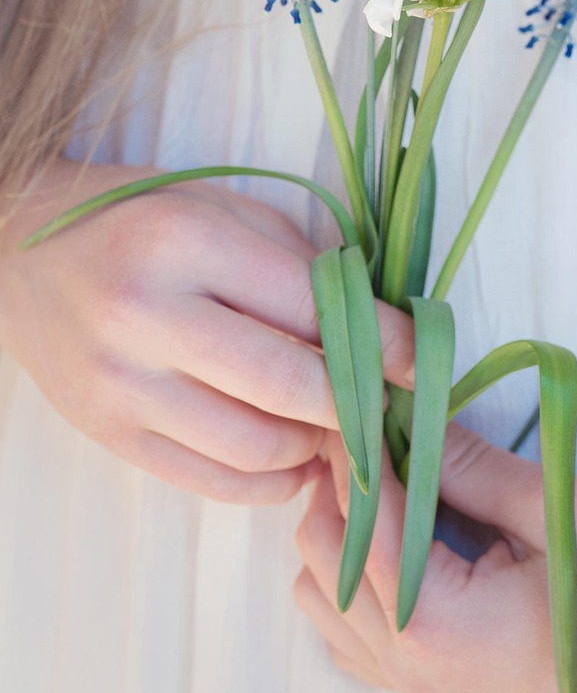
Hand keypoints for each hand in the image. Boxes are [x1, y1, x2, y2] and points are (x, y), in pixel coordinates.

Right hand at [0, 158, 412, 503]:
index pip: (310, 307)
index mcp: (183, 243)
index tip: (420, 362)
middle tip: (387, 404)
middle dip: (356, 404)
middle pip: (289, 387)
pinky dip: (270, 481)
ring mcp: (120, 386)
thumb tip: (378, 330)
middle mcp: (146, 318)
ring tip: (337, 428)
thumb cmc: (136, 218)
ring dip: (317, 447)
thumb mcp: (222, 210)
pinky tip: (294, 459)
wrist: (19, 252)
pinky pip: (210, 481)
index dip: (382, 341)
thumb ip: (297, 265)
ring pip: (256, 447)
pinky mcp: (108, 434)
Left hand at [295, 426, 576, 692]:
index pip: (359, 519)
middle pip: (321, 555)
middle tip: (381, 426)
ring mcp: (413, 684)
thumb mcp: (552, 510)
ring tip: (396, 479)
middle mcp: (408, 664)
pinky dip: (356, 576)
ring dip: (342, 530)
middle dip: (341, 484)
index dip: (354, 447)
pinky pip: (350, 629)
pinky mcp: (428, 684)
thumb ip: (467, 464)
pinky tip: (407, 537)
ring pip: (321, 594)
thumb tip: (406, 409)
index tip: (363, 391)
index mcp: (436, 625)